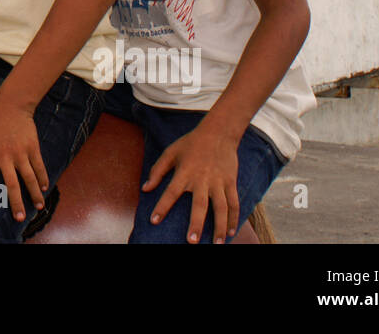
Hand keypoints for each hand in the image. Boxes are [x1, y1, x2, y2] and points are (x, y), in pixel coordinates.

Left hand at [0, 100, 47, 222]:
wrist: (12, 104)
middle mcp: (4, 155)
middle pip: (11, 184)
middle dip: (15, 203)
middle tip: (18, 218)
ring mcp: (20, 152)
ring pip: (28, 178)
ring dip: (34, 194)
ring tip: (37, 207)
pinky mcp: (32, 147)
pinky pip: (38, 166)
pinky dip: (42, 178)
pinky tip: (44, 188)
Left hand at [141, 120, 241, 242]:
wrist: (218, 133)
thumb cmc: (190, 144)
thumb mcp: (170, 152)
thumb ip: (157, 170)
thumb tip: (145, 189)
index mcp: (185, 172)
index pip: (171, 192)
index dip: (162, 206)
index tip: (154, 221)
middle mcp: (202, 179)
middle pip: (200, 205)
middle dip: (196, 224)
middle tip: (191, 242)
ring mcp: (219, 182)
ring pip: (221, 208)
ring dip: (219, 227)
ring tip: (216, 244)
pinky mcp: (231, 182)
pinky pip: (234, 203)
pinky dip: (234, 219)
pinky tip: (230, 232)